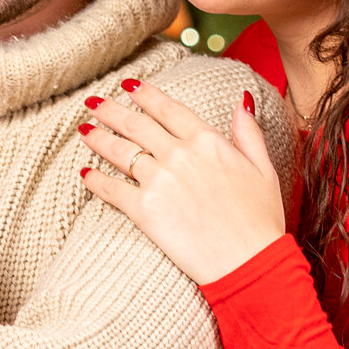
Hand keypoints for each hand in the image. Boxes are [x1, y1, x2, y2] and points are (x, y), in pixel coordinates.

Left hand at [79, 82, 287, 285]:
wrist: (249, 262)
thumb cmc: (260, 221)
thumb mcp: (264, 169)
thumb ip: (248, 133)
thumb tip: (241, 101)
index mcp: (208, 141)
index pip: (168, 109)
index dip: (145, 95)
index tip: (128, 86)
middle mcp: (179, 155)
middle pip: (136, 124)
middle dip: (111, 111)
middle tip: (94, 104)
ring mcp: (159, 181)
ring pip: (119, 151)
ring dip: (97, 138)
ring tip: (84, 131)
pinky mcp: (144, 210)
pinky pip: (111, 189)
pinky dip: (94, 181)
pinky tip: (84, 174)